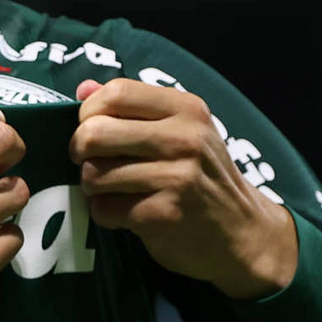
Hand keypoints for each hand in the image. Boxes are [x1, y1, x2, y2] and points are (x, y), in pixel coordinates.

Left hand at [69, 78, 295, 299]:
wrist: (242, 232)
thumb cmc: (202, 175)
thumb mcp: (181, 130)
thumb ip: (133, 106)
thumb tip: (83, 89)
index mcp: (186, 109)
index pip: (116, 92)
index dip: (89, 111)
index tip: (90, 128)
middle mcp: (184, 139)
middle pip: (95, 133)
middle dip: (79, 150)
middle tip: (88, 161)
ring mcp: (176, 178)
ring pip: (94, 174)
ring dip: (91, 186)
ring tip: (110, 188)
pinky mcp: (164, 215)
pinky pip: (104, 208)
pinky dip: (104, 213)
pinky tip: (123, 212)